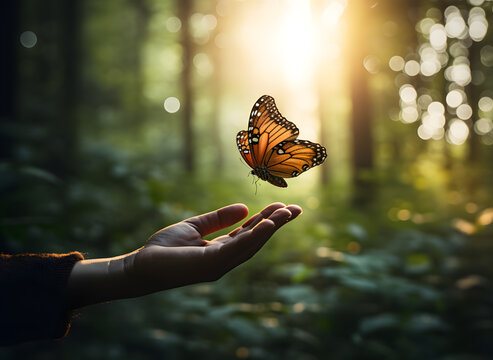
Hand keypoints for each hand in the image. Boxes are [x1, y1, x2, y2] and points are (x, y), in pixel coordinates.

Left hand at [122, 202, 301, 293]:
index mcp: (221, 250)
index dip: (266, 220)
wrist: (142, 265)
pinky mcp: (211, 264)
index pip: (249, 234)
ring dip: (270, 229)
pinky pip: (237, 248)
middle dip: (276, 225)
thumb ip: (218, 219)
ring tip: (286, 213)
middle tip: (296, 209)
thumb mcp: (195, 227)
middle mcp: (225, 259)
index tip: (283, 206)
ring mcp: (219, 264)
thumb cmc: (164, 249)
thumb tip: (244, 208)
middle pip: (256, 240)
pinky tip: (266, 224)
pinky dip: (253, 236)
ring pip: (251, 245)